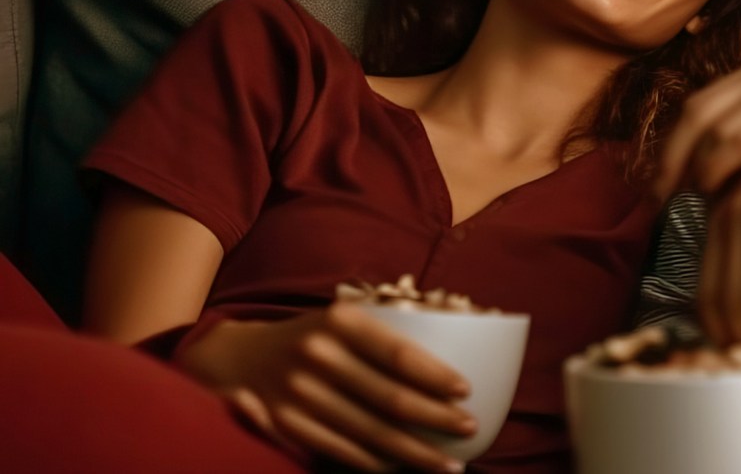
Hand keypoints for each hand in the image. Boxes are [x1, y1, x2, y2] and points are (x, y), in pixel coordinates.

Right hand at [177, 302, 474, 472]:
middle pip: (390, 398)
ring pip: (370, 434)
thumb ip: (383, 330)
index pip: (399, 353)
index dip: (436, 376)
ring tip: (450, 464)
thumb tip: (452, 341)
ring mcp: (299, 395)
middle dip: (436, 418)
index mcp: (339, 321)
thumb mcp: (341, 316)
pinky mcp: (286, 426)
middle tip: (469, 428)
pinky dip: (378, 465)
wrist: (236, 357)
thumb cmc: (311, 335)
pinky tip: (404, 469)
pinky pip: (343, 452)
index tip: (466, 390)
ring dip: (415, 453)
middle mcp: (318, 356)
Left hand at [660, 48, 740, 198]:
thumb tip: (676, 154)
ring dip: (696, 163)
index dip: (670, 144)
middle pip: (702, 110)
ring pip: (722, 123)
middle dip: (672, 154)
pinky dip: (722, 161)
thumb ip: (738, 137)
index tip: (656, 188)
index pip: (699, 104)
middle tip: (658, 197)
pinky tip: (712, 189)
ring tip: (689, 199)